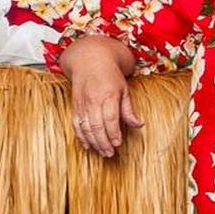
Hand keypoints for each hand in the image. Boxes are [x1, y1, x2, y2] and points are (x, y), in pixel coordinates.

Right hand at [61, 38, 142, 156]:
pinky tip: (88, 145)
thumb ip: (129, 109)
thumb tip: (139, 125)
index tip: (118, 143)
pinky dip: (81, 136)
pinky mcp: (75, 106)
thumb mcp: (124, 89)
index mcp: (108, 94)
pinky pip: (76, 124)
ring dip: (93, 142)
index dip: (113, 133)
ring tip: (101, 152)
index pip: (110, 118)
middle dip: (103, 142)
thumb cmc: (110, 75)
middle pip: (96, 126)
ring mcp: (82, 103)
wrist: (89, 60)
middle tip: (110, 153)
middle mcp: (93, 100)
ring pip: (85, 127)